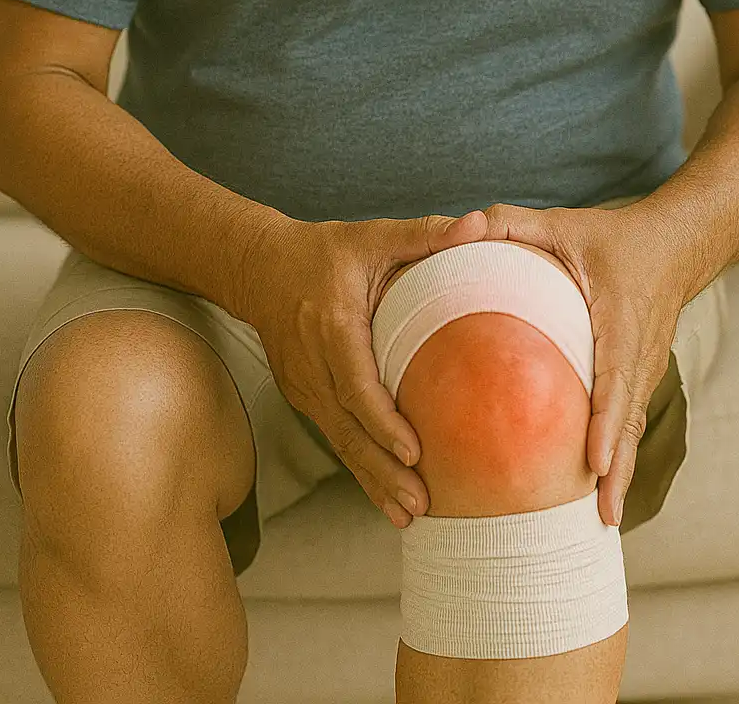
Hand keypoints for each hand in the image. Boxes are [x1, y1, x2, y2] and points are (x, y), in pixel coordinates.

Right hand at [242, 207, 488, 529]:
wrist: (259, 268)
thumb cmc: (324, 251)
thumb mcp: (373, 235)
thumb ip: (426, 234)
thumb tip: (479, 223)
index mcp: (331, 325)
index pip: (355, 383)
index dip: (382, 421)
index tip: (413, 451)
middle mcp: (312, 364)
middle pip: (347, 428)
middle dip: (382, 469)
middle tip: (420, 503)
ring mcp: (304, 386)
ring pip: (339, 442)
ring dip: (371, 480)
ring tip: (408, 514)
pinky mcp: (304, 397)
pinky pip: (336, 437)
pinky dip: (360, 468)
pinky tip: (386, 497)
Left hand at [479, 201, 683, 527]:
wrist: (675, 244)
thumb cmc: (612, 236)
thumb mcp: (562, 223)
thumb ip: (510, 222)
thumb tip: (461, 227)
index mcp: (620, 320)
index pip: (615, 378)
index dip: (605, 423)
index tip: (595, 462)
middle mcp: (640, 352)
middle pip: (629, 419)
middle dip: (617, 470)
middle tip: (599, 517)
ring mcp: (646, 367)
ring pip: (632, 428)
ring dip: (620, 474)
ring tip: (601, 521)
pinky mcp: (643, 375)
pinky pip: (629, 420)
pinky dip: (619, 457)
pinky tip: (601, 492)